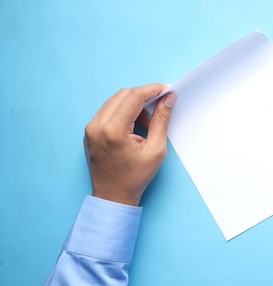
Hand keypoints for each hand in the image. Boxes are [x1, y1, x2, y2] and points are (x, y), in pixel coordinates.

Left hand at [83, 83, 176, 205]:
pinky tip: (135, 125)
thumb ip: (161, 120)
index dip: (153, 90)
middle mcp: (97, 125)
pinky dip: (124, 111)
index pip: (134, 96)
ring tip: (148, 122)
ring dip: (134, 104)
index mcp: (113, 130)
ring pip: (115, 100)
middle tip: (161, 105)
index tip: (167, 90)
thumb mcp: (155, 149)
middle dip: (145, 96)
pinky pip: (108, 110)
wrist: (112, 196)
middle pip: (124, 94)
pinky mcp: (89, 130)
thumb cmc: (135, 177)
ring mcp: (90, 127)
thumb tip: (168, 99)